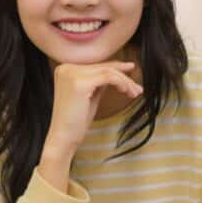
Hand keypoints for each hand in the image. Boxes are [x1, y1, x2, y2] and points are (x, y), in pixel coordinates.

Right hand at [39, 61, 141, 189]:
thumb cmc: (75, 121)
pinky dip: (121, 83)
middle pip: (103, 67)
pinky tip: (126, 92)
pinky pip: (108, 77)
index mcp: (65, 69)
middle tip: (137, 89)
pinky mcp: (79, 82)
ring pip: (107, 71)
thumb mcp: (88, 96)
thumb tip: (117, 73)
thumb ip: (98, 82)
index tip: (131, 69)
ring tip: (134, 93)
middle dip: (124, 77)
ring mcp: (72, 74)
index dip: (116, 67)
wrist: (63, 137)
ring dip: (125, 82)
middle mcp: (66, 68)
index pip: (96, 65)